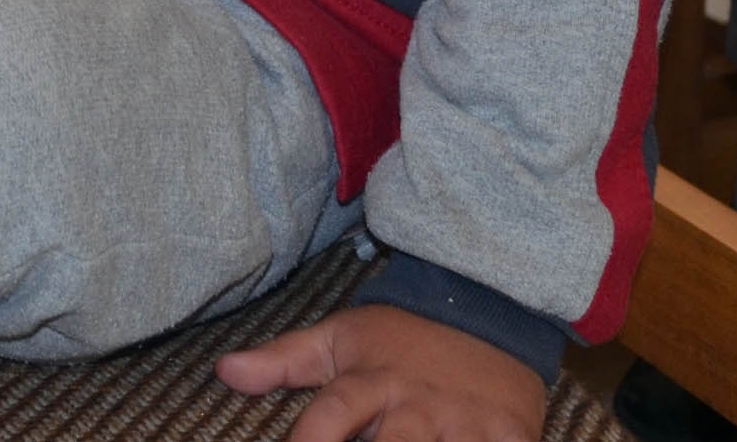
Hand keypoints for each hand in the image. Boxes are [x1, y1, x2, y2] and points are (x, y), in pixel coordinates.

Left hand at [218, 305, 543, 441]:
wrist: (490, 309)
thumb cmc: (406, 339)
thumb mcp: (343, 340)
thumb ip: (284, 360)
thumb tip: (224, 371)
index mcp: (374, 381)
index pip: (334, 414)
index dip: (312, 440)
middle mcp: (419, 404)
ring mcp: (468, 424)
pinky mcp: (512, 436)